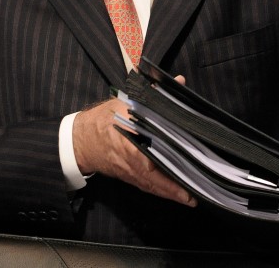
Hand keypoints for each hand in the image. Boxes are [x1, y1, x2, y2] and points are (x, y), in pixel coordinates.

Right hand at [72, 76, 195, 206]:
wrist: (80, 140)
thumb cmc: (103, 120)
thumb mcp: (126, 102)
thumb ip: (154, 94)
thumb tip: (178, 82)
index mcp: (134, 143)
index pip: (160, 153)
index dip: (177, 160)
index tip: (194, 164)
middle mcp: (135, 162)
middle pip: (161, 176)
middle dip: (179, 186)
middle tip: (198, 190)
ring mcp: (132, 173)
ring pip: (156, 186)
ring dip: (174, 193)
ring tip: (192, 196)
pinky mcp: (130, 178)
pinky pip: (150, 187)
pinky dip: (163, 192)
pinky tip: (176, 193)